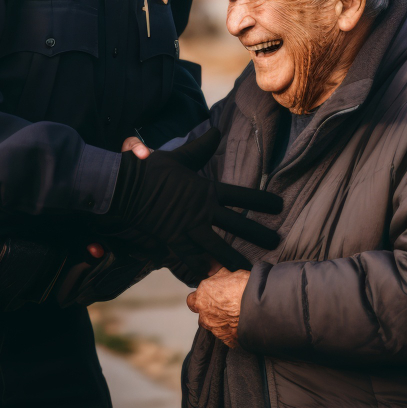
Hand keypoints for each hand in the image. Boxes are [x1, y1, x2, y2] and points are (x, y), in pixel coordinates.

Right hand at [95, 128, 282, 280]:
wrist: (127, 186)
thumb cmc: (152, 169)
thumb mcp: (180, 157)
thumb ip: (200, 148)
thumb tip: (216, 131)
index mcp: (206, 190)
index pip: (241, 195)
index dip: (261, 201)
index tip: (279, 206)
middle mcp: (201, 210)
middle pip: (236, 224)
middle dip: (257, 234)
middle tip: (276, 242)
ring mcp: (187, 227)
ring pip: (217, 247)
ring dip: (233, 258)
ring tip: (249, 268)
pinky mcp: (172, 239)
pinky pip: (189, 257)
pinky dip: (199, 267)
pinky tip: (209, 276)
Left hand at [187, 267, 249, 347]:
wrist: (258, 305)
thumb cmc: (243, 286)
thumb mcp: (227, 272)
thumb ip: (215, 272)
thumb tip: (210, 266)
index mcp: (202, 298)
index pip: (191, 301)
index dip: (199, 298)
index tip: (207, 297)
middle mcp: (205, 315)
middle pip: (202, 316)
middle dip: (209, 312)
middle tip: (223, 306)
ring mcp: (215, 329)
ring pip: (213, 327)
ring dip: (220, 322)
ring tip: (234, 315)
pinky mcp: (227, 340)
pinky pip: (227, 337)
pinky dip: (231, 332)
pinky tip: (240, 325)